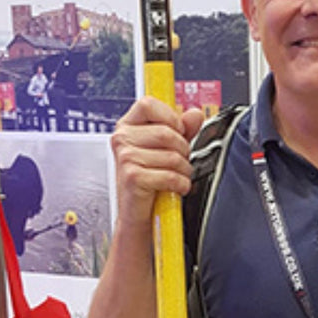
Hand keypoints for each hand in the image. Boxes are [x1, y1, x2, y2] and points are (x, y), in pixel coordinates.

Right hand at [110, 97, 204, 226]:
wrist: (139, 213)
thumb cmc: (151, 179)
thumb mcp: (168, 148)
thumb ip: (183, 129)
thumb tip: (195, 114)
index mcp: (128, 126)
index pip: (148, 104)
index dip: (169, 117)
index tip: (177, 130)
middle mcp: (122, 139)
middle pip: (166, 133)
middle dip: (182, 150)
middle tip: (178, 161)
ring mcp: (125, 158)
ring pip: (172, 156)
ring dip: (183, 170)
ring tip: (175, 176)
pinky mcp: (132, 177)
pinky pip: (170, 175)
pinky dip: (180, 184)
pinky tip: (175, 188)